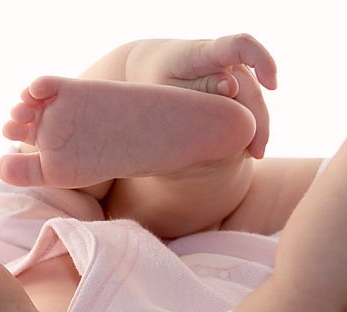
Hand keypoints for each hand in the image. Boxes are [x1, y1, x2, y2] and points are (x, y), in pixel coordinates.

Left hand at [125, 34, 277, 157]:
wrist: (151, 66)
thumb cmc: (154, 79)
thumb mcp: (166, 87)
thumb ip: (196, 88)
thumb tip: (232, 87)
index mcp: (204, 53)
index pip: (240, 45)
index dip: (261, 59)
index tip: (272, 85)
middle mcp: (224, 58)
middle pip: (251, 86)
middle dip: (258, 120)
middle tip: (257, 153)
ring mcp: (230, 70)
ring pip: (252, 98)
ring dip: (257, 126)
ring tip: (254, 154)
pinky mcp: (231, 82)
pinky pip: (245, 103)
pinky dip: (246, 124)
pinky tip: (246, 148)